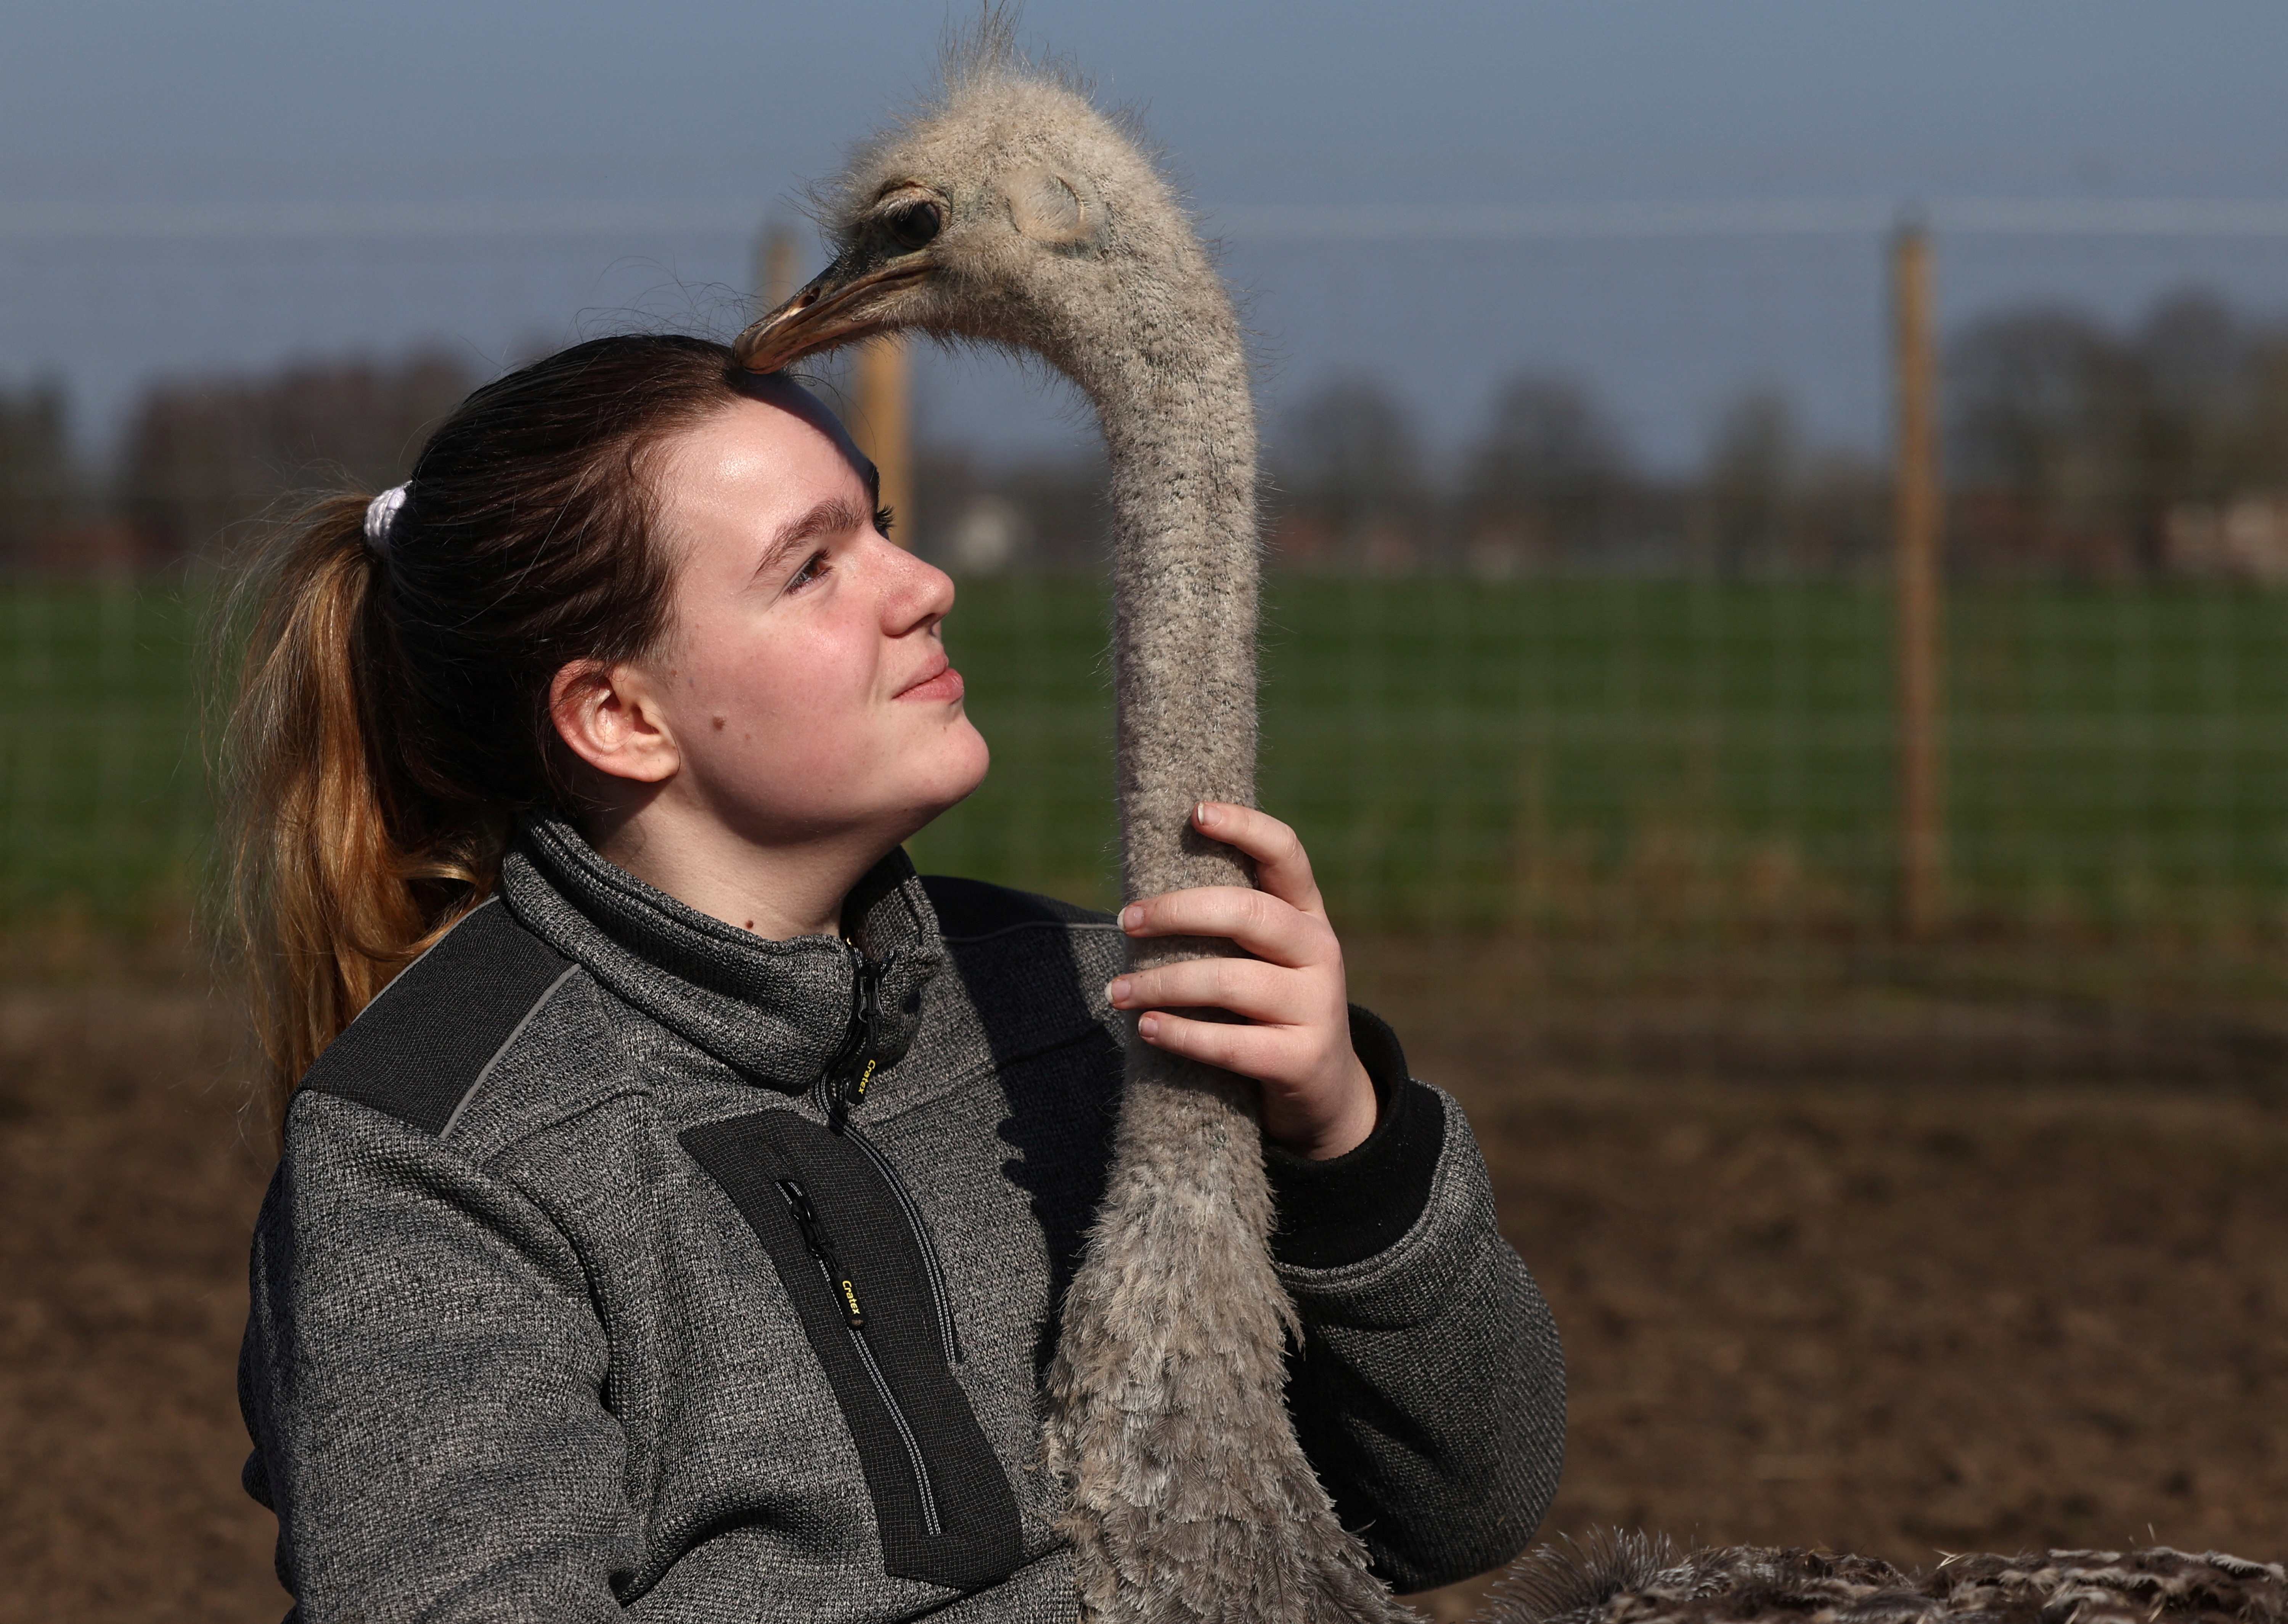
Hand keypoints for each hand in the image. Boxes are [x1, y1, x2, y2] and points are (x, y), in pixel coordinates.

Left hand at [1105, 802, 1376, 1159]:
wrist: (1323, 1088)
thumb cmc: (1266, 1006)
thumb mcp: (1261, 955)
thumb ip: (1226, 921)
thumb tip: (1139, 892)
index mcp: (1307, 913)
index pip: (1285, 853)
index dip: (1245, 826)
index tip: (1195, 812)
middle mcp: (1320, 951)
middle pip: (1248, 913)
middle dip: (1177, 912)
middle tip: (1125, 920)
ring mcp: (1317, 1006)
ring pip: (1232, 981)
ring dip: (1163, 983)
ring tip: (1116, 991)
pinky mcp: (1302, 1059)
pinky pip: (1232, 1044)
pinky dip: (1182, 1034)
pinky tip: (1147, 1028)